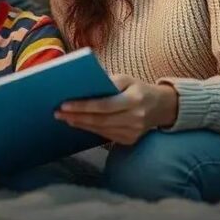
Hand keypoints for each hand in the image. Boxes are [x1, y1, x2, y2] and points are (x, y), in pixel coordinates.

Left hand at [54, 75, 178, 144]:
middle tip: (58, 113)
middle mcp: (135, 118)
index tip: (64, 104)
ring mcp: (133, 132)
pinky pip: (105, 135)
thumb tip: (83, 86)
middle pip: (99, 120)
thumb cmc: (138, 89)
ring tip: (64, 117)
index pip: (104, 105)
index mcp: (134, 100)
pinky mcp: (130, 140)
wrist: (161, 107)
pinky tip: (78, 123)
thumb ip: (108, 81)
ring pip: (100, 130)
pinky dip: (90, 129)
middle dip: (76, 116)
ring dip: (80, 124)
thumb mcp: (127, 79)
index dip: (83, 106)